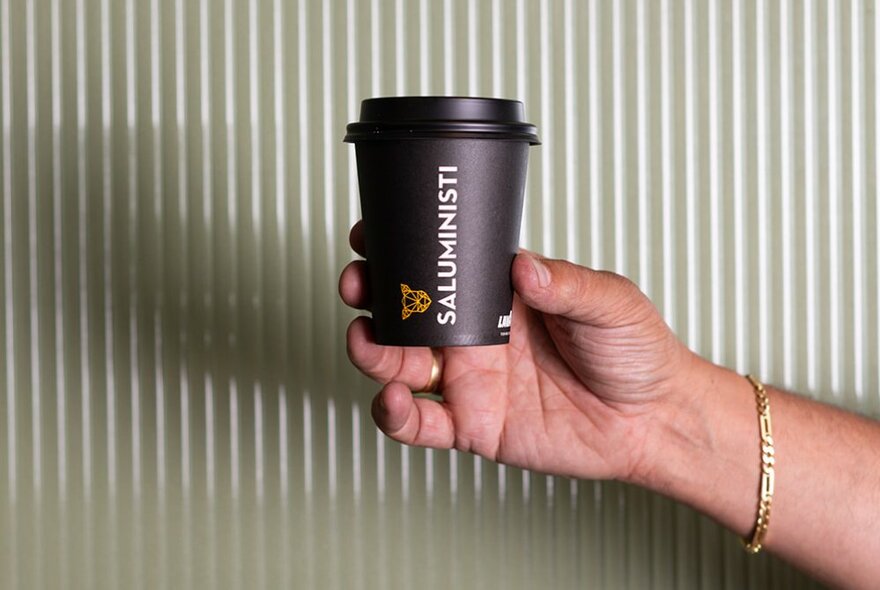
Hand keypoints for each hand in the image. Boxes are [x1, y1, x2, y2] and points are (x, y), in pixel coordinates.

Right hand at [339, 220, 697, 481]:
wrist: (655, 420)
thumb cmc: (637, 353)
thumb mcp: (610, 301)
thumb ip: (565, 282)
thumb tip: (522, 265)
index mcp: (501, 297)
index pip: (439, 268)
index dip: (400, 252)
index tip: (372, 235)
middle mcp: (477, 337)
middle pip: (405, 313)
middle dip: (372, 297)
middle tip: (360, 285)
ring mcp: (470, 381)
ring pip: (399, 365)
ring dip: (372, 351)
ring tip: (366, 341)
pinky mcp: (473, 426)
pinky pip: (420, 424)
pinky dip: (394, 415)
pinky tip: (391, 399)